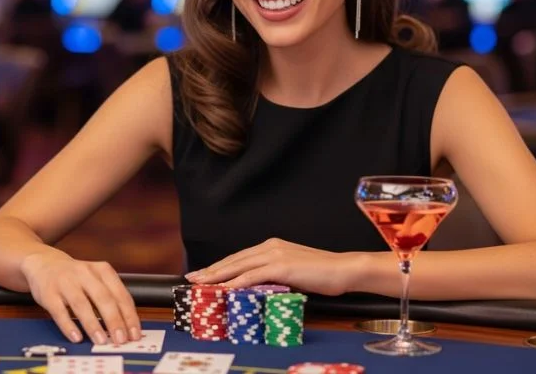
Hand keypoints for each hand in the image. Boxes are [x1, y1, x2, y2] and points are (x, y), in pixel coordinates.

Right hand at [20, 247, 141, 345]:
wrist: (44, 262)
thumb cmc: (76, 276)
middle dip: (114, 321)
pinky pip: (59, 311)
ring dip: (93, 324)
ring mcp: (65, 282)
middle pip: (103, 298)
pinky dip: (68, 325)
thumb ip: (111, 297)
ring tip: (101, 341)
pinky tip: (76, 337)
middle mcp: (85, 273)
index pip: (120, 294)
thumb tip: (127, 326)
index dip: (129, 315)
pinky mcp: (49, 293)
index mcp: (102, 270)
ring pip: (81, 304)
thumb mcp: (97, 278)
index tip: (134, 333)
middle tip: (121, 339)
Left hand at [184, 238, 365, 295]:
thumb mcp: (293, 272)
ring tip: (201, 284)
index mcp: (271, 246)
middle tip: (192, 278)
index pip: (239, 257)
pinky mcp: (281, 267)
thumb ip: (274, 275)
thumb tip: (259, 286)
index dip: (220, 266)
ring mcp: (275, 255)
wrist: (343, 269)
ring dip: (218, 276)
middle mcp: (269, 247)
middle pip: (234, 260)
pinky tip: (225, 289)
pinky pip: (253, 276)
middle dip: (211, 270)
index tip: (204, 273)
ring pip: (239, 266)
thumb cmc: (322, 274)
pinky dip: (237, 282)